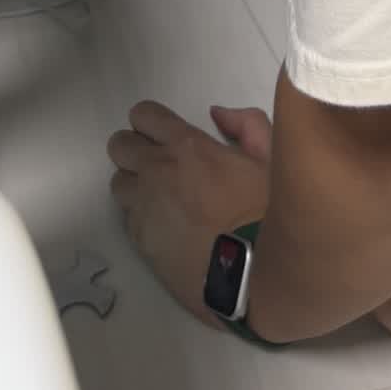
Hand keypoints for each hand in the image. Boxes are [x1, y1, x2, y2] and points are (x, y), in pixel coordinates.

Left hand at [108, 101, 271, 323]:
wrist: (253, 274)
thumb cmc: (265, 213)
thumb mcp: (271, 159)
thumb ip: (247, 125)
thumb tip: (218, 114)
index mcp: (185, 145)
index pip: (142, 114)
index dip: (151, 122)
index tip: (164, 135)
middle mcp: (155, 170)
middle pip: (119, 145)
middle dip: (135, 149)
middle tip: (160, 165)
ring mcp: (143, 206)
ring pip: (119, 183)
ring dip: (135, 185)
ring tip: (161, 199)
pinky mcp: (140, 239)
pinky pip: (128, 218)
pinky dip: (142, 218)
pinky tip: (168, 228)